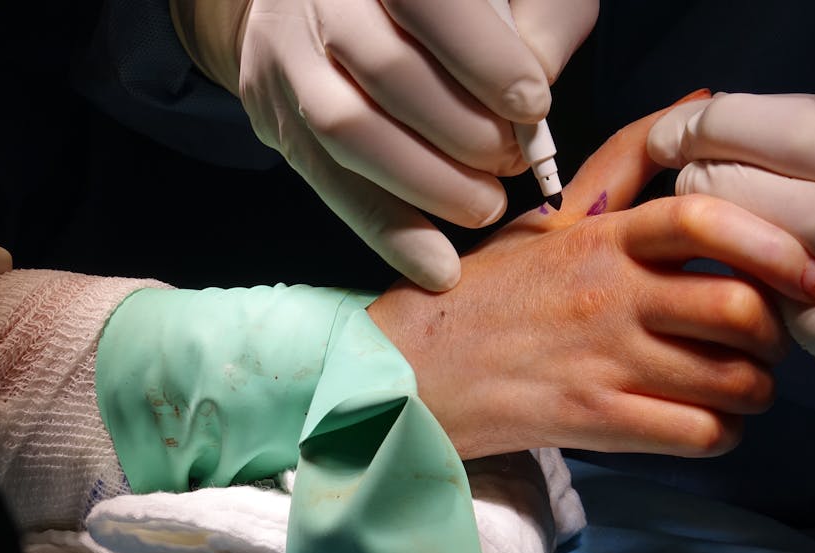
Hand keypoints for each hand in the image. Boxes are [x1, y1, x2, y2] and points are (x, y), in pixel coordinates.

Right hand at [170, 0, 598, 290]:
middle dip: (463, 131)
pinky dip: (388, 232)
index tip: (531, 105)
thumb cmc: (450, 2)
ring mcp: (286, 56)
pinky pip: (329, 184)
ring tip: (484, 205)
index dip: (482, 57)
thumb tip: (533, 108)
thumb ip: (539, 21)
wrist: (324, 0)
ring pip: (346, 128)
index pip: (425, 1)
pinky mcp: (275, 117)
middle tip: (510, 161)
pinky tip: (437, 265)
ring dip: (428, 184)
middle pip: (386, 69)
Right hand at [368, 90, 814, 459]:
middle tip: (768, 340)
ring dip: (758, 387)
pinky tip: (707, 422)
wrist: (413, 370)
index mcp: (602, 239)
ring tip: (742, 385)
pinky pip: (699, 435)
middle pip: (740, 309)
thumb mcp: (550, 218)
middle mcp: (609, 296)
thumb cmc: (489, 293)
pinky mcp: (596, 424)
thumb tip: (702, 102)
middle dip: (779, 332)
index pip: (703, 217)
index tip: (810, 269)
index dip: (775, 243)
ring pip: (733, 380)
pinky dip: (724, 433)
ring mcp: (604, 363)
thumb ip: (625, 165)